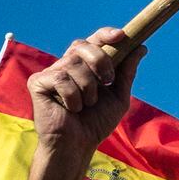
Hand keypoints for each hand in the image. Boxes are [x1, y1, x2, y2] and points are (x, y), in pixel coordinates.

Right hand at [28, 28, 143, 156]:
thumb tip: (141, 47)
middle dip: (100, 60)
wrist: (78, 145)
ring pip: (73, 63)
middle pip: (83, 45)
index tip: (121, 36)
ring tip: (86, 104)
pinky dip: (72, 96)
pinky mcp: (37, 82)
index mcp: (86, 65)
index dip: (106, 34)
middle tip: (107, 81)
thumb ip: (127, 72)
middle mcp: (67, 64)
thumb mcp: (118, 96)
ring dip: (88, 88)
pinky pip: (60, 78)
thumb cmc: (96, 122)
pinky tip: (71, 109)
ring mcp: (51, 72)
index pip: (94, 40)